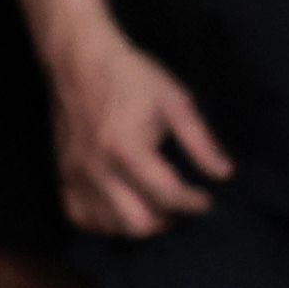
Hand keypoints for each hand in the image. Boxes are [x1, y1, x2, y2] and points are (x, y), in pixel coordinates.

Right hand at [48, 28, 229, 239]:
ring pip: (111, 226)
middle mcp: (98, 167)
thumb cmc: (131, 76)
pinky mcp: (63, 176)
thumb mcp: (174, 101)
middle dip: (166, 219)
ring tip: (154, 204)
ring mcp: (76, 175)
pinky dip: (105, 222)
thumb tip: (224, 174)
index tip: (206, 199)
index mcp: (127, 146)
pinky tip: (121, 206)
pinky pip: (82, 218)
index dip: (194, 203)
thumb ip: (200, 141)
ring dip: (138, 222)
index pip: (167, 194)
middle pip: (138, 223)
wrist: (78, 60)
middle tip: (178, 204)